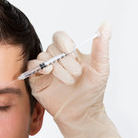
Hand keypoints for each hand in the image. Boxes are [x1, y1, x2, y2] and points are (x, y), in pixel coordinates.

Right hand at [28, 22, 121, 137]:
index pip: (60, 37)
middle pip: (52, 48)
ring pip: (43, 57)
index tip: (72, 51)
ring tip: (68, 81)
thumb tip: (106, 24)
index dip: (64, 41)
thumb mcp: (101, 68)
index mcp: (69, 53)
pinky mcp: (36, 80)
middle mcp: (55, 59)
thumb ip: (101, 47)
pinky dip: (37, 67)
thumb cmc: (92, 92)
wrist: (82, 113)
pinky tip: (48, 72)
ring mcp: (45, 70)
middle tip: (76, 74)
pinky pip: (30, 67)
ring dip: (57, 67)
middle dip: (65, 60)